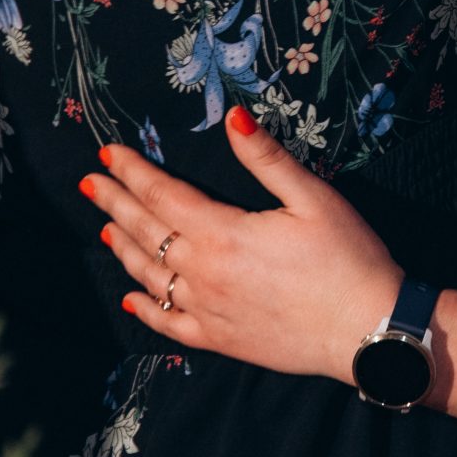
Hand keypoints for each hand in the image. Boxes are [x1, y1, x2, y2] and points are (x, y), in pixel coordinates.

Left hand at [89, 107, 399, 383]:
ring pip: (150, 277)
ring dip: (126, 249)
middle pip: (147, 232)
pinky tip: (132, 299)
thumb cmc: (348, 260)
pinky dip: (146, 309)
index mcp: (222, 233)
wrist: (367, 331)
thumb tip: (233, 117)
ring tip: (108, 229)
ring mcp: (208, 310)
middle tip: (89, 184)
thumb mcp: (314, 198)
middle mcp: (204, 273)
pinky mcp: (221, 339)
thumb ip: (266, 159)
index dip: (133, 171)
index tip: (108, 153)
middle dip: (116, 203)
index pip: (162, 194)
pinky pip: (169, 324)